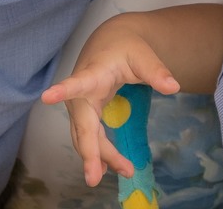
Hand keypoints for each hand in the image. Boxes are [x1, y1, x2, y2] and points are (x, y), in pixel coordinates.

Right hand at [40, 15, 179, 186]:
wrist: (110, 43)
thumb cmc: (125, 48)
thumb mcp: (143, 56)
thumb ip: (157, 71)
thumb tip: (174, 87)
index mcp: (93, 74)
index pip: (77, 83)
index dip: (63, 90)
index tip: (47, 96)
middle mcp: (80, 94)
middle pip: (83, 127)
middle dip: (89, 152)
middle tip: (94, 179)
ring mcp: (79, 107)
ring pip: (86, 138)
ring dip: (99, 157)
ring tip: (126, 170)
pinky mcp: (83, 115)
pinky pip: (88, 138)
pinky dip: (97, 154)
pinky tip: (104, 169)